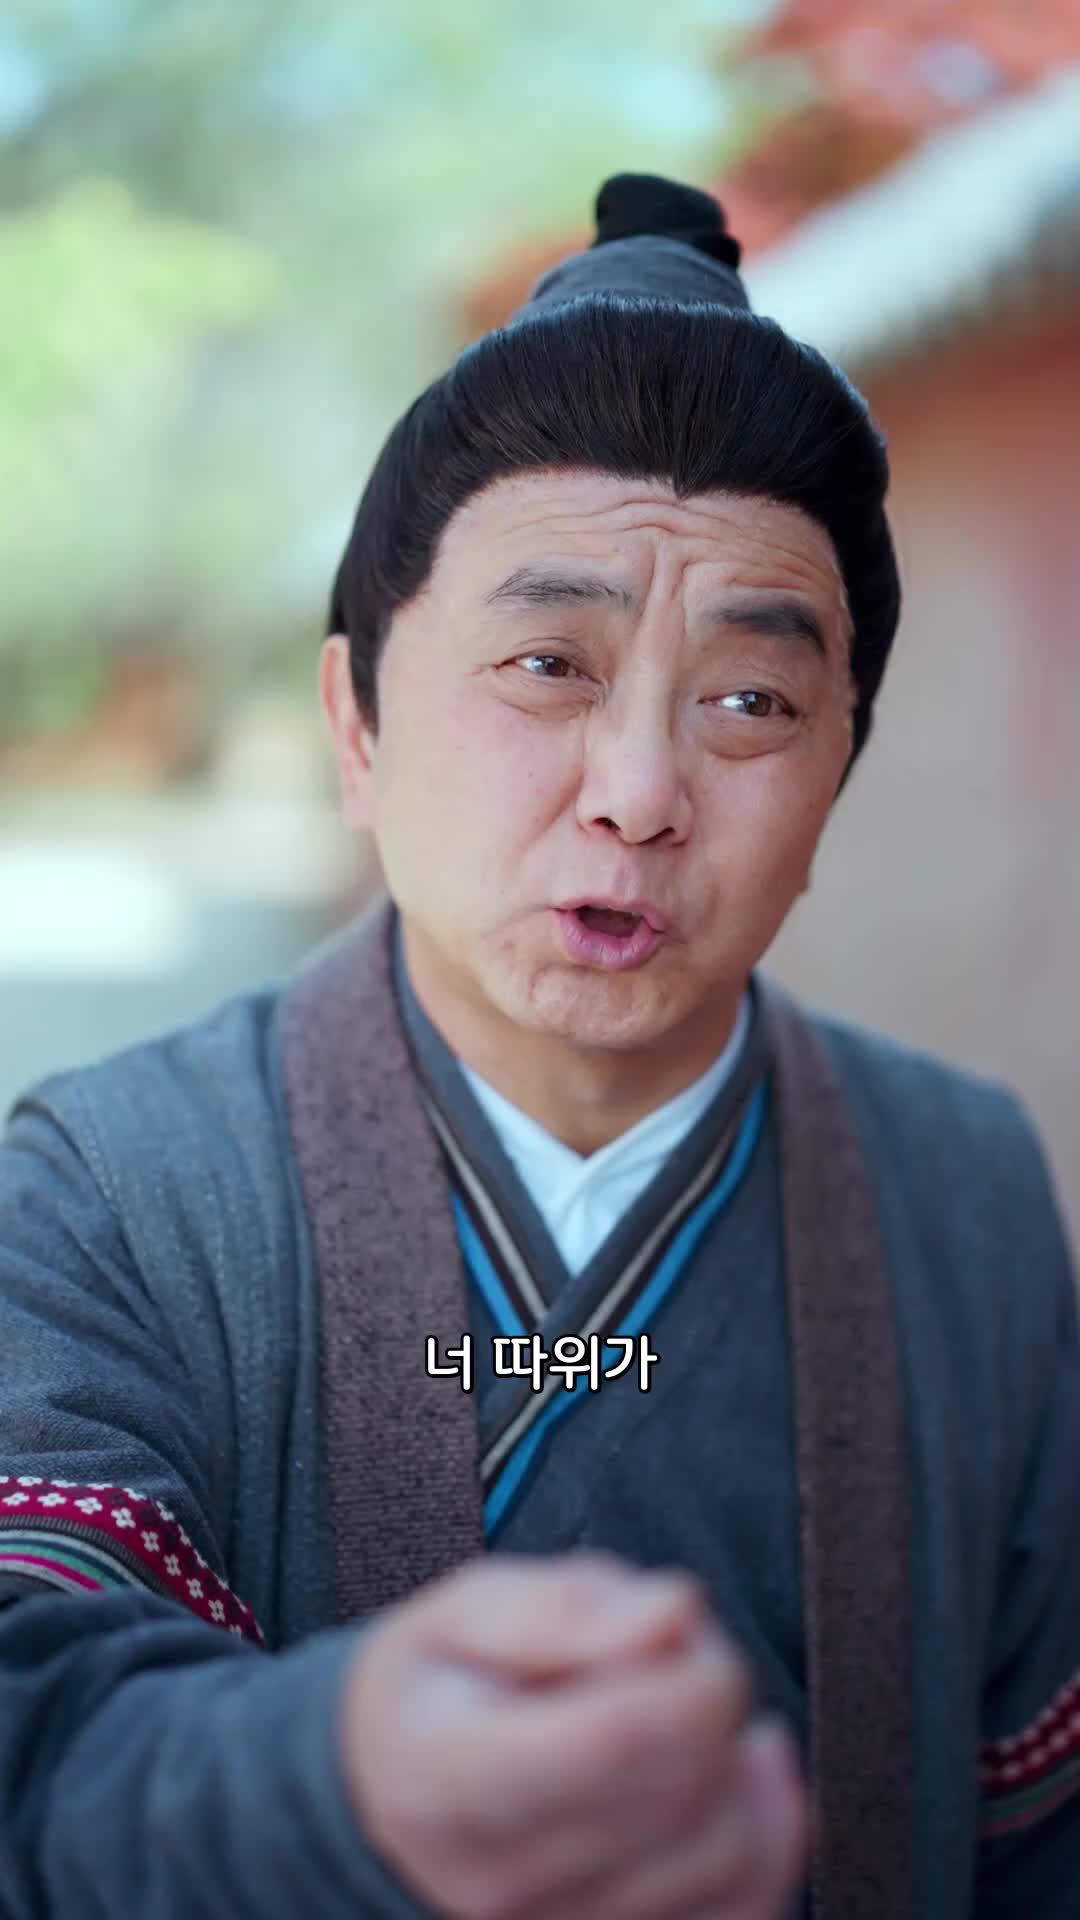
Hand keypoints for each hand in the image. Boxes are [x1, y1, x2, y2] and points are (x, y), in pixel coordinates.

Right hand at [340, 1552, 807, 1918]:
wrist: (398, 1794)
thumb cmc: (440, 1689)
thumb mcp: (464, 1609)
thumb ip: (567, 1608)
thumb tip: (673, 1617)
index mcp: (451, 1779)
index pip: (615, 1741)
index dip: (685, 1672)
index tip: (676, 1626)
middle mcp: (505, 1884)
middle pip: (683, 1790)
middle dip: (710, 1691)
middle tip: (666, 1650)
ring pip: (728, 1849)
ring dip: (733, 1759)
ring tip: (678, 1710)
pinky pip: (749, 1908)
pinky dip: (769, 1832)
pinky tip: (737, 1774)